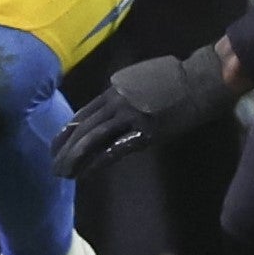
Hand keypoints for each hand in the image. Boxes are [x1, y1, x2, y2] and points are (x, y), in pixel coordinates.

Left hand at [51, 45, 241, 177]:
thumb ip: (123, 95)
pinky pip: (115, 149)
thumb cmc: (175, 80)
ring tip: (64, 174)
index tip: (55, 146)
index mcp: (115, 89)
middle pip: (84, 127)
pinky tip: (87, 174)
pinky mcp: (145, 132)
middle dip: (65, 149)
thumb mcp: (141, 81)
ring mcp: (130, 116)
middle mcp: (117, 101)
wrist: (200, 80)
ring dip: (76, 158)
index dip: (67, 132)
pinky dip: (97, 163)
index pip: (83, 113)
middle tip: (54, 166)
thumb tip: (112, 111)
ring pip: (94, 139)